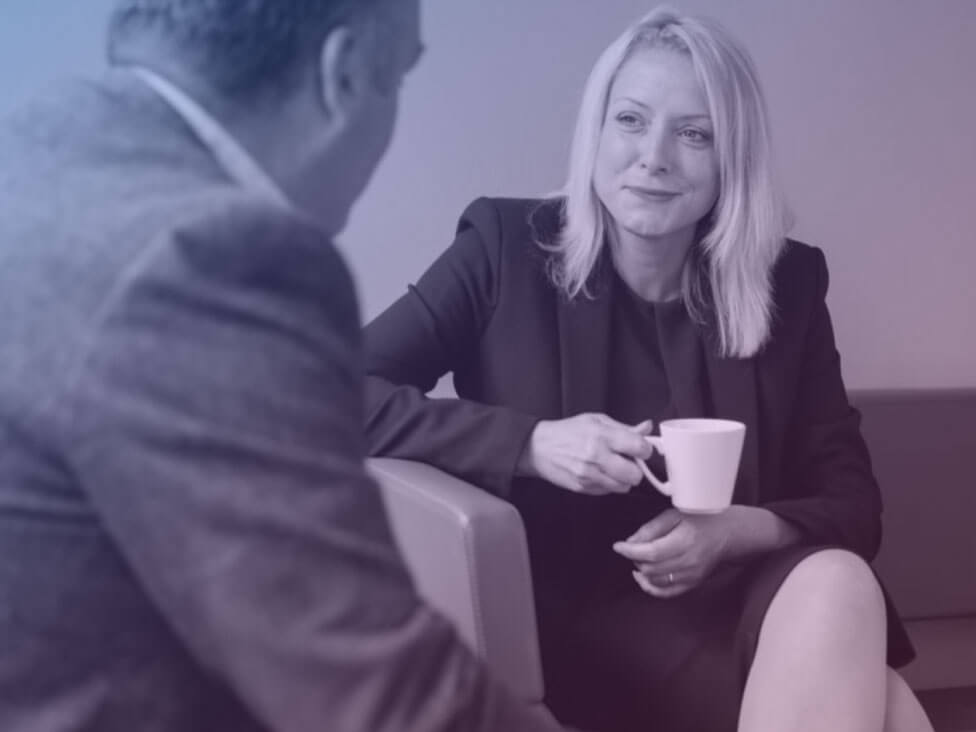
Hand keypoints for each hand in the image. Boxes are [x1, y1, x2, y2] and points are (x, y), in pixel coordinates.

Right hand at [516, 414, 653, 494]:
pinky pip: (608, 492)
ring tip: (613, 467)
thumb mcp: (596, 421)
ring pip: (623, 487)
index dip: (646, 449)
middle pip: (635, 475)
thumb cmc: (567, 432)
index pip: (640, 448)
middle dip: (636, 469)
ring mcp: (589, 475)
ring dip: (623, 479)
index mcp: (602, 436)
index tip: (642, 449)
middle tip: (628, 461)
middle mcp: (596, 457)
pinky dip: (609, 484)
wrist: (539, 447)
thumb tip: (647, 428)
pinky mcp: (583, 488)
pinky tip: (600, 473)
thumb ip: (624, 427)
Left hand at [612, 508, 735, 596]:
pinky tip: (642, 576)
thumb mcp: (675, 514)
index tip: (618, 546)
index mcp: (685, 542)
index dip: (630, 551)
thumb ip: (652, 528)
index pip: (651, 552)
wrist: (728, 534)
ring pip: (655, 581)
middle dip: (635, 558)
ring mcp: (691, 577)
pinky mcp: (692, 584)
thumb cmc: (701, 519)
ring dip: (641, 571)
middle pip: (651, 569)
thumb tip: (630, 542)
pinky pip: (666, 592)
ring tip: (640, 557)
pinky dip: (650, 586)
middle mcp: (689, 563)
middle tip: (632, 547)